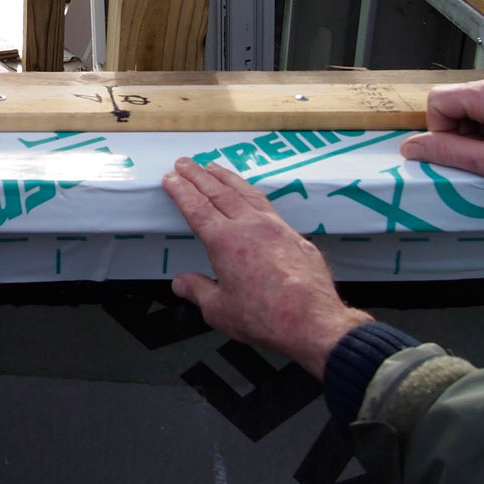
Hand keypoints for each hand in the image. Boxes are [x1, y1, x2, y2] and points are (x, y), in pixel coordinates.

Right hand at [163, 158, 371, 379]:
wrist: (312, 321)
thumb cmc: (265, 317)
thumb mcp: (219, 310)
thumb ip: (198, 291)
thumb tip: (181, 283)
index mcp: (224, 241)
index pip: (196, 208)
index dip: (181, 191)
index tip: (171, 178)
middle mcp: (249, 226)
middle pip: (218, 192)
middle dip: (198, 175)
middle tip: (185, 163)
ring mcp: (275, 227)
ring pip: (245, 192)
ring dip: (226, 177)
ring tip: (213, 167)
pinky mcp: (294, 236)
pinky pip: (267, 205)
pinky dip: (251, 192)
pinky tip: (249, 193)